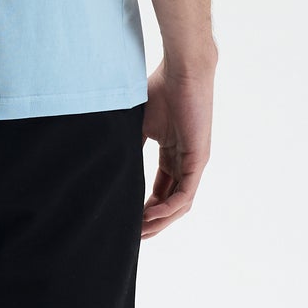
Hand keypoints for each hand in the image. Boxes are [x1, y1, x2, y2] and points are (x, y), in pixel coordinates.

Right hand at [141, 45, 214, 238]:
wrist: (181, 71)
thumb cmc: (160, 89)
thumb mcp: (139, 125)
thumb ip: (131, 146)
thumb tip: (109, 162)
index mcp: (173, 153)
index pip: (162, 189)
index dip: (146, 208)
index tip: (129, 221)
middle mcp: (186, 161)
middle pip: (171, 202)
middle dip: (152, 221)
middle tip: (133, 236)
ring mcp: (194, 162)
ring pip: (179, 204)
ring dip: (161, 221)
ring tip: (141, 233)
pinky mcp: (198, 159)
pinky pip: (185, 194)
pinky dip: (168, 208)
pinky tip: (151, 216)